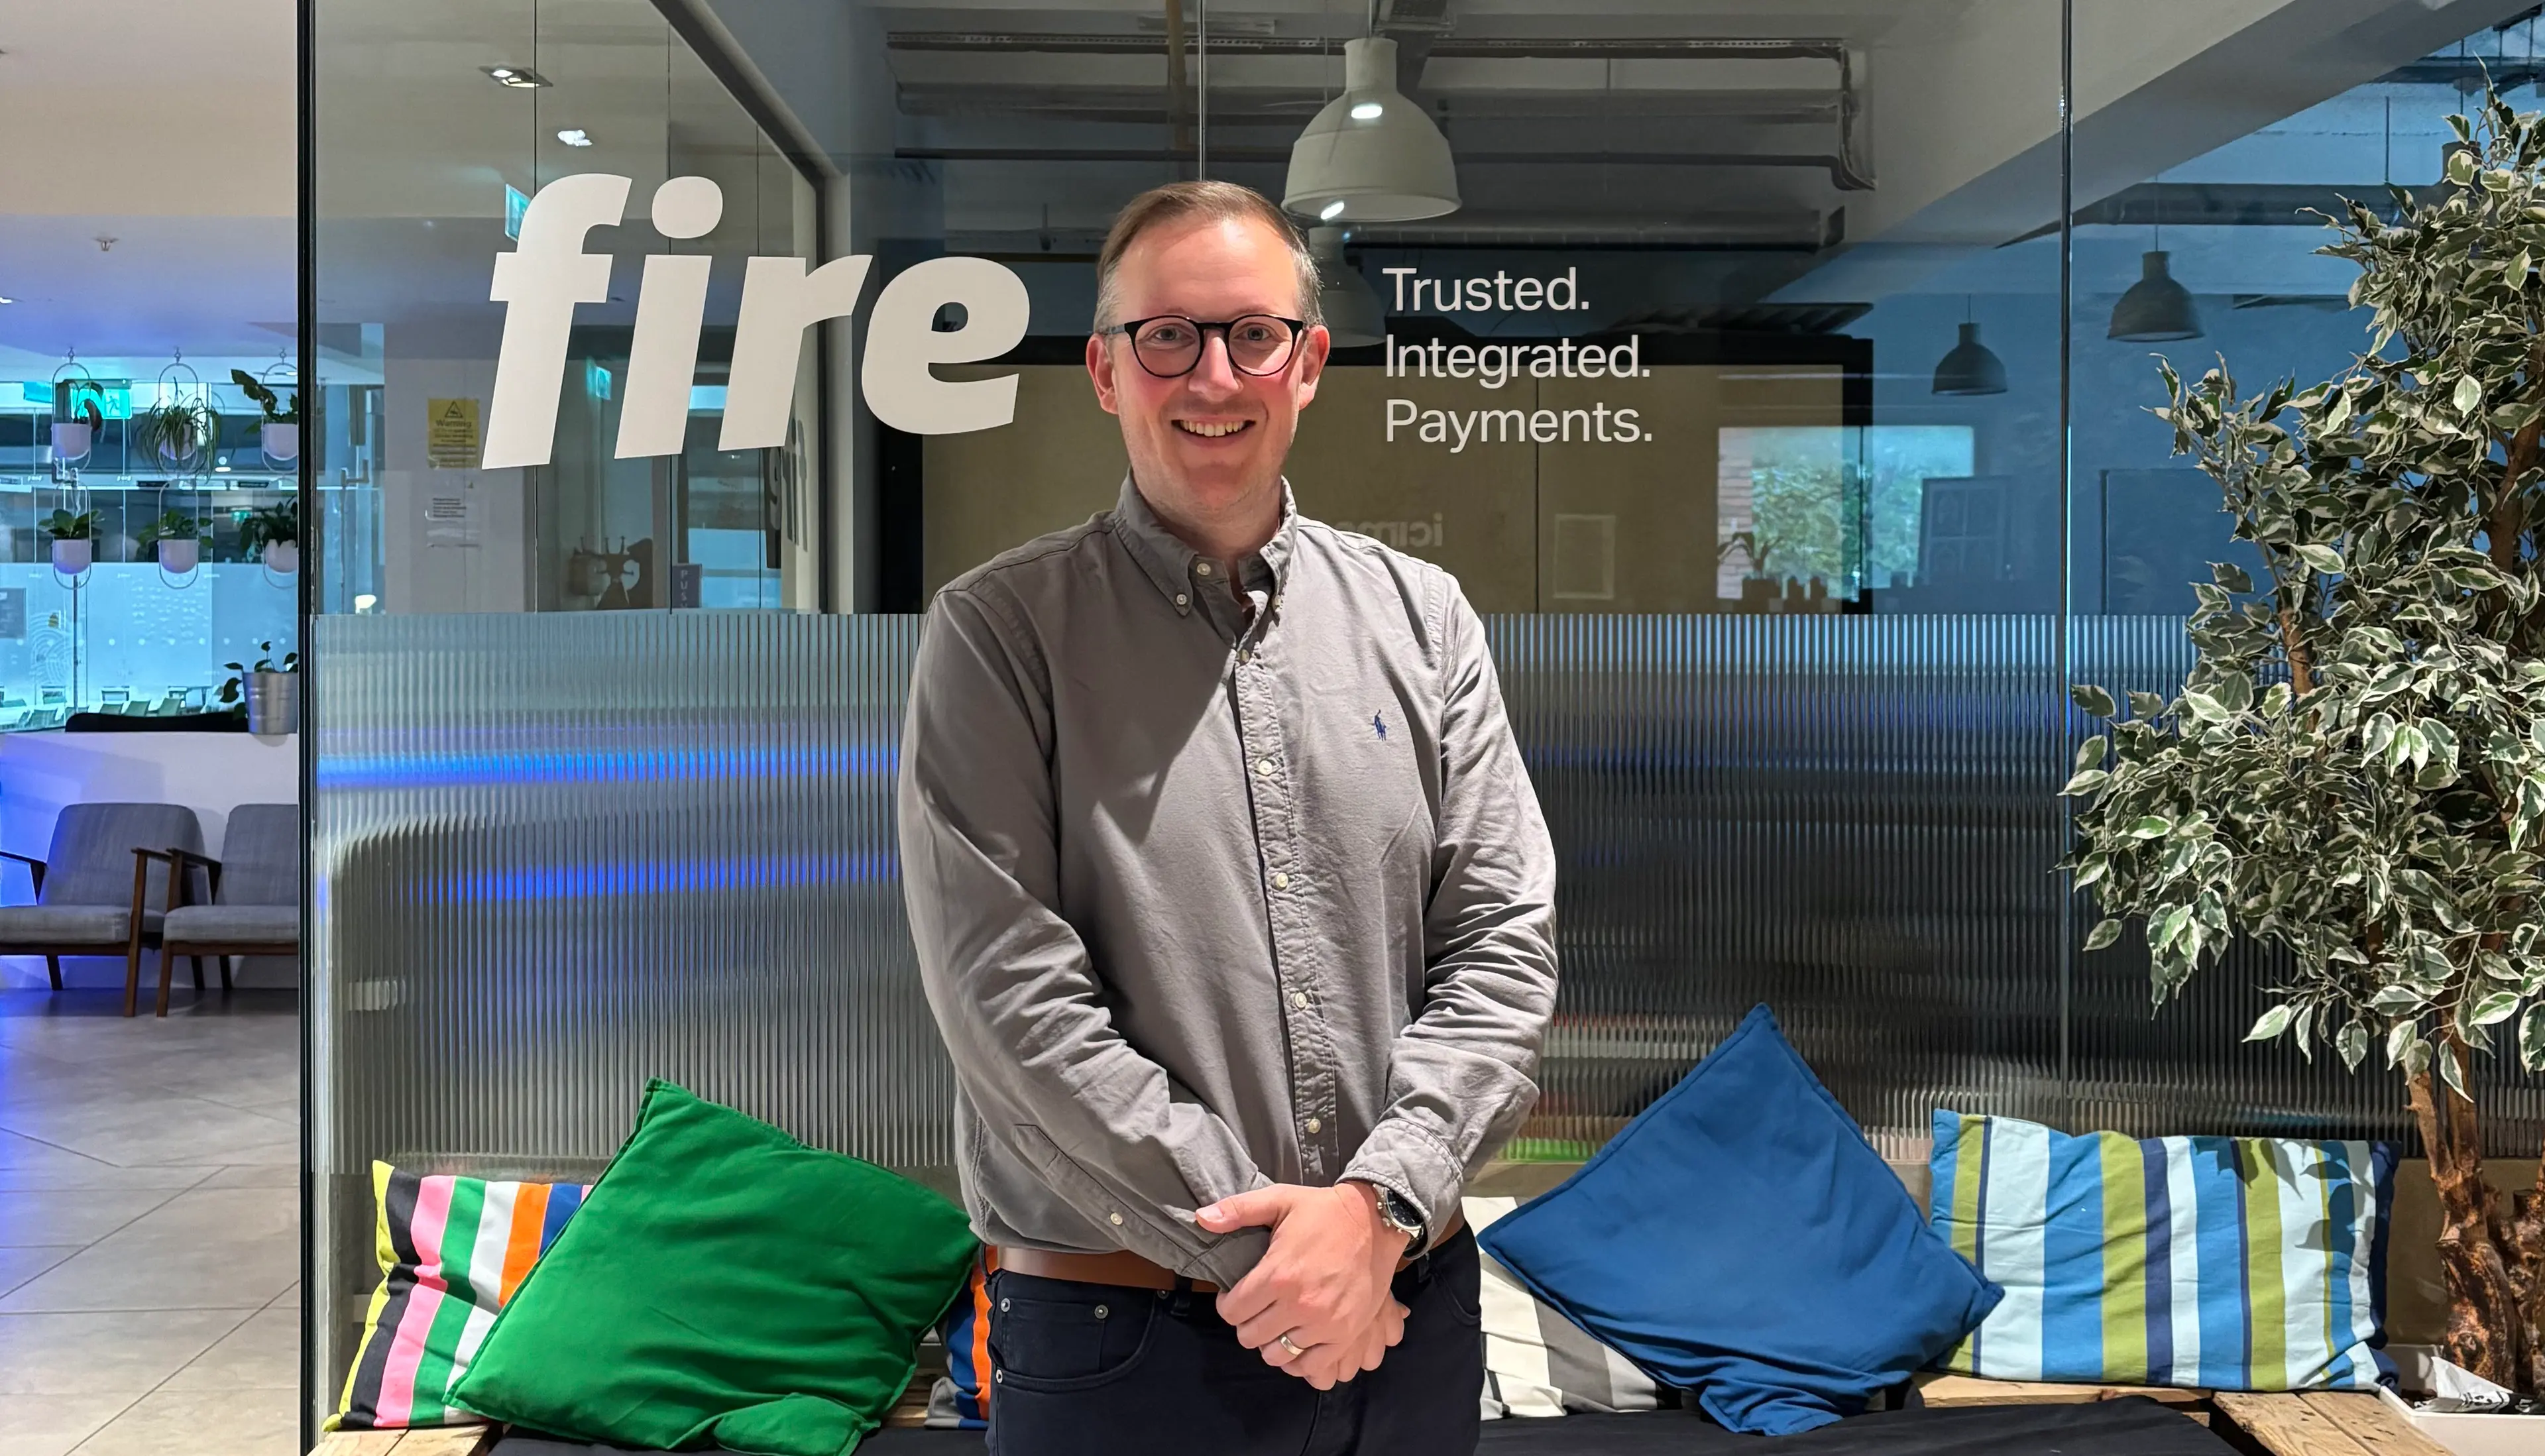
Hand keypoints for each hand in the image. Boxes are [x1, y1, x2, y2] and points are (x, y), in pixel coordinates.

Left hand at [1197, 1181, 1410, 1380]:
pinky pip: (1312, 1366)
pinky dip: (1300, 1359)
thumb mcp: (1279, 1200)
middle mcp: (1299, 1305)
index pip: (1232, 1312)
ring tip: (1278, 1324)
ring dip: (1272, 1343)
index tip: (1236, 1295)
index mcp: (1277, 1275)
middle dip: (1247, 1323)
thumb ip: (1237, 1210)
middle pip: (1250, 1337)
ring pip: (1278, 1355)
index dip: (1227, 1304)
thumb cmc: (1323, 1211)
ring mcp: (1325, 1324)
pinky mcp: (1346, 1334)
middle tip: (1257, 1308)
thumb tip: (1200, 1218)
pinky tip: (1299, 1341)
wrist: (1376, 1221)